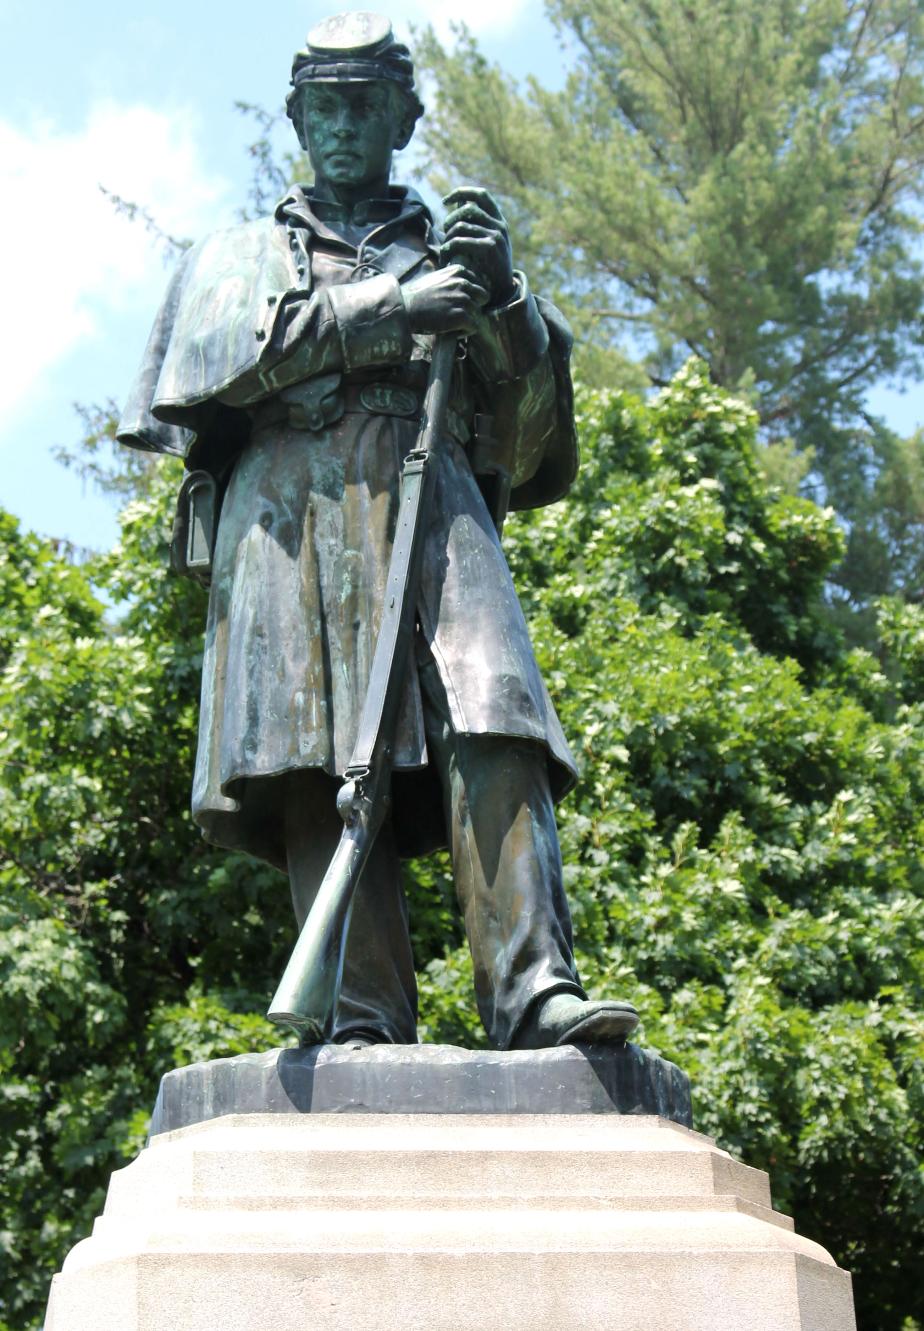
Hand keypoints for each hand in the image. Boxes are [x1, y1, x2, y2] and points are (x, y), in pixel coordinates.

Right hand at [402, 264, 487, 333]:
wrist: (404, 309)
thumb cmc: (416, 296)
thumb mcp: (436, 277)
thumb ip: (451, 279)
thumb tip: (462, 286)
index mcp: (458, 271)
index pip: (477, 283)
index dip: (471, 295)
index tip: (459, 302)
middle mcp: (463, 283)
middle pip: (483, 297)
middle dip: (475, 305)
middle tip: (461, 314)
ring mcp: (463, 300)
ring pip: (478, 313)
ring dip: (467, 320)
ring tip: (452, 324)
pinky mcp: (461, 316)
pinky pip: (474, 327)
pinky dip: (465, 332)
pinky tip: (453, 332)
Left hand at [440, 187, 515, 306]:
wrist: (502, 292)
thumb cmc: (490, 267)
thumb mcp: (487, 242)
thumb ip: (476, 224)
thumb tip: (459, 204)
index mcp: (499, 220)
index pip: (480, 195)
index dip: (461, 193)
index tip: (445, 201)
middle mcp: (499, 225)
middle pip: (467, 208)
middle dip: (450, 218)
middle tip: (444, 232)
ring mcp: (496, 235)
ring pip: (461, 225)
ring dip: (447, 236)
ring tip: (444, 249)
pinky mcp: (489, 248)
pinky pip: (461, 240)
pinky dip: (449, 247)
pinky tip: (446, 256)